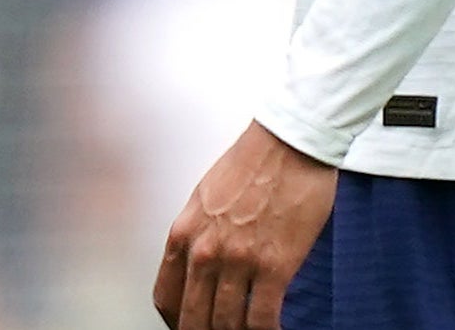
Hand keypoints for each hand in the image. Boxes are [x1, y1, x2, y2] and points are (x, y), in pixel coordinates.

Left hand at [153, 122, 335, 329]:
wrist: (288, 143)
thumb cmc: (250, 164)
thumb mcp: (204, 197)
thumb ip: (197, 234)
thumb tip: (197, 269)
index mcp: (184, 232)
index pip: (166, 297)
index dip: (177, 322)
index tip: (190, 326)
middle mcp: (204, 250)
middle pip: (193, 320)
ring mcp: (238, 260)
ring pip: (227, 326)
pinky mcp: (274, 266)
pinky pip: (261, 319)